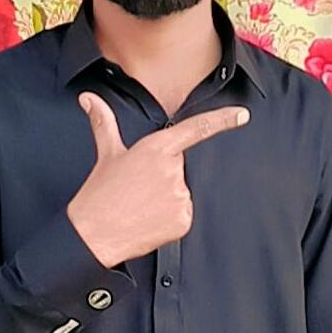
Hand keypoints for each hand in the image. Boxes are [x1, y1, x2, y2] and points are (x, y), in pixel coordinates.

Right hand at [67, 92, 249, 267]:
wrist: (94, 233)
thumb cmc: (100, 193)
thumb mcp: (106, 153)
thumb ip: (104, 121)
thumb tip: (88, 99)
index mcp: (157, 148)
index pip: (197, 129)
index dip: (223, 120)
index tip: (243, 115)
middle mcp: (172, 170)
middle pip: (181, 167)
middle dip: (166, 175)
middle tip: (140, 187)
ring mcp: (180, 195)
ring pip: (183, 192)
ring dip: (167, 196)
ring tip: (142, 204)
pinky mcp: (183, 219)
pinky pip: (184, 214)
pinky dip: (170, 218)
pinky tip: (150, 219)